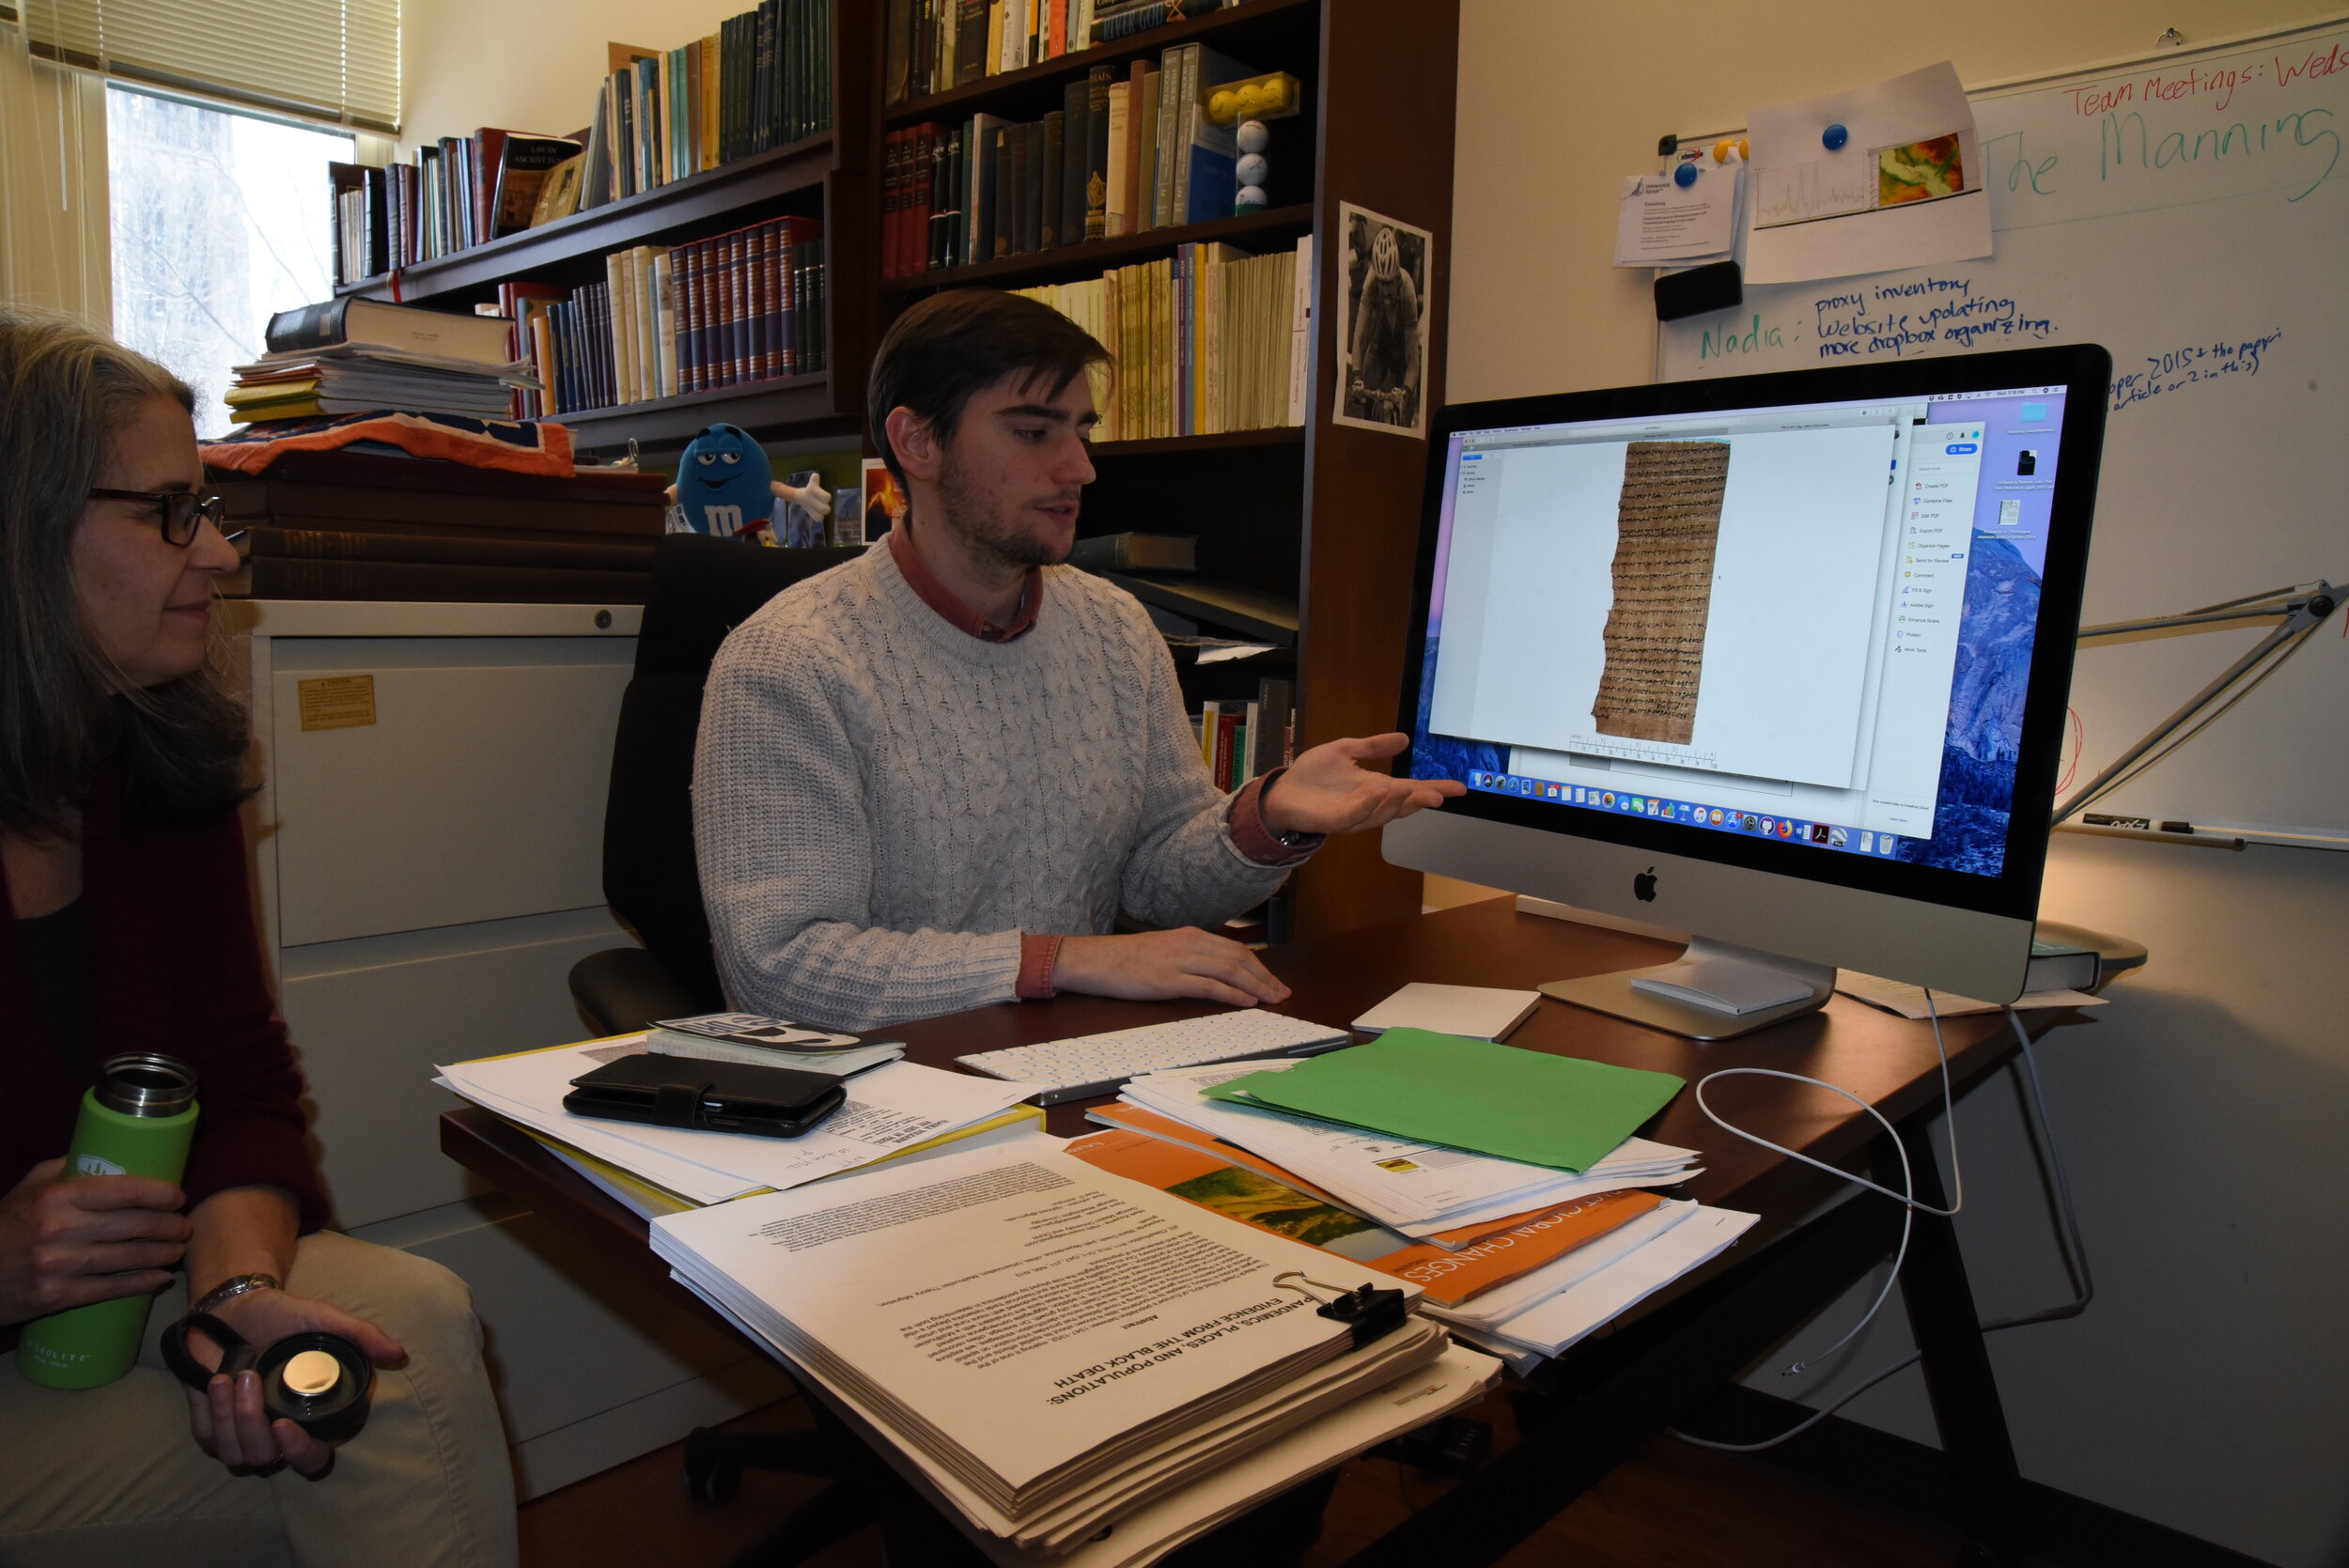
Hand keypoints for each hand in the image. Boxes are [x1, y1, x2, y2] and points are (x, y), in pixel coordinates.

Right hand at [0, 1158, 188, 1324]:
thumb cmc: (6, 1226)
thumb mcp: (30, 1188)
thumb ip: (68, 1170)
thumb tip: (111, 1155)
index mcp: (57, 1196)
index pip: (124, 1190)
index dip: (160, 1193)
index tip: (177, 1196)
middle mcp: (60, 1229)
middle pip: (134, 1225)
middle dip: (169, 1225)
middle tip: (183, 1225)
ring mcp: (59, 1265)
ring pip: (128, 1258)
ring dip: (162, 1254)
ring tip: (176, 1249)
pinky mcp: (57, 1296)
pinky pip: (111, 1289)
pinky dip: (142, 1284)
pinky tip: (159, 1279)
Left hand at [184, 1288, 403, 1476]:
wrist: (234, 1307)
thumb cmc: (281, 1317)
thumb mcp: (323, 1320)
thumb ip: (360, 1336)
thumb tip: (399, 1354)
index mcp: (308, 1418)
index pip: (311, 1460)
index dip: (300, 1453)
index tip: (283, 1425)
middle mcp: (275, 1435)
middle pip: (265, 1458)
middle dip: (252, 1424)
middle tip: (250, 1380)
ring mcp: (240, 1436)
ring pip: (234, 1454)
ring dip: (230, 1415)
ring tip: (231, 1375)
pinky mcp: (210, 1429)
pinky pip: (208, 1439)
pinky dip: (210, 1412)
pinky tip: (215, 1381)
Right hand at [1054, 929, 1290, 1008]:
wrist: (1096, 960)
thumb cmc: (1126, 958)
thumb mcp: (1164, 949)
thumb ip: (1190, 956)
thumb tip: (1215, 971)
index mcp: (1191, 935)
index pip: (1235, 949)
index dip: (1259, 966)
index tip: (1274, 981)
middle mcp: (1190, 943)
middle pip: (1239, 959)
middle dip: (1265, 977)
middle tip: (1282, 993)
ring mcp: (1181, 960)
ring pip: (1230, 971)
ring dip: (1256, 987)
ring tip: (1272, 999)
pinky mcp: (1170, 979)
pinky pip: (1210, 986)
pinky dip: (1232, 994)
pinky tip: (1246, 1002)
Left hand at [1260, 734, 1464, 837]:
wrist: (1283, 791)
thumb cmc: (1313, 774)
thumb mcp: (1346, 750)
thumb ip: (1373, 747)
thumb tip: (1404, 738)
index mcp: (1376, 788)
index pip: (1411, 789)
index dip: (1434, 788)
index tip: (1458, 787)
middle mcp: (1370, 804)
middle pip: (1402, 805)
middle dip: (1421, 800)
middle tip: (1441, 795)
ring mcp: (1354, 815)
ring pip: (1383, 813)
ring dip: (1399, 803)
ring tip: (1415, 791)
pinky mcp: (1335, 821)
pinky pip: (1356, 816)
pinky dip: (1368, 806)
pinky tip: (1378, 792)